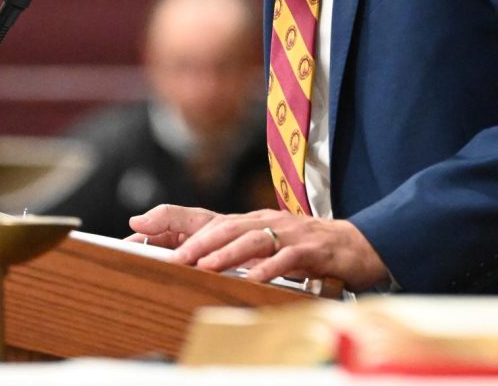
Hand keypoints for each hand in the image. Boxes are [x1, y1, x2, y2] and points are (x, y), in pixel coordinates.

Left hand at [129, 205, 388, 291]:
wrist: (360, 247)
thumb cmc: (309, 251)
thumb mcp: (267, 250)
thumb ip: (234, 253)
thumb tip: (192, 263)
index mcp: (251, 222)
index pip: (205, 218)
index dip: (171, 219)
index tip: (138, 225)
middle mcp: (267, 222)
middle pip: (225, 225)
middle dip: (194, 239)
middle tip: (168, 256)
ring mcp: (291, 233)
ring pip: (253, 237)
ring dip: (226, 252)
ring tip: (203, 265)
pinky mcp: (313, 250)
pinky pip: (288, 257)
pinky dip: (270, 268)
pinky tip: (254, 279)